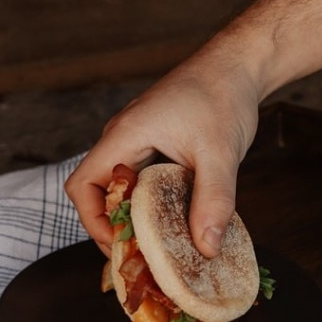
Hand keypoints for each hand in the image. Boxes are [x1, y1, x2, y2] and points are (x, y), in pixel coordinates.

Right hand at [66, 53, 260, 258]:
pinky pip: (139, 181)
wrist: (238, 64)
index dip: (93, 222)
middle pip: (96, 193)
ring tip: (156, 247)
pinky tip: (173, 222)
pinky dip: (149, 205)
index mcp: (124, 136)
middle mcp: (122, 139)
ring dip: (132, 218)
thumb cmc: (224, 95)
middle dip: (114, 228)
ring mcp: (136, 141)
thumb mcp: (221, 153)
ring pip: (119, 188)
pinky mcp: (153, 145)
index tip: (121, 245)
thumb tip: (205, 248)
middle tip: (142, 257)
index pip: (83, 186)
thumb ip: (213, 200)